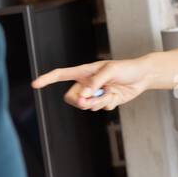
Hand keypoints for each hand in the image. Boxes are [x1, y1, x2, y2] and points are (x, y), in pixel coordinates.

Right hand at [31, 56, 150, 110]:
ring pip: (86, 105)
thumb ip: (96, 82)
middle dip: (79, 101)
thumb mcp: (110, 71)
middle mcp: (87, 83)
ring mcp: (95, 94)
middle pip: (71, 97)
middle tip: (89, 100)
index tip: (35, 84)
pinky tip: (116, 95)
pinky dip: (108, 104)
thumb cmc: (126, 68)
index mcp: (84, 71)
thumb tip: (84, 95)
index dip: (47, 79)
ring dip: (97, 102)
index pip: (62, 75)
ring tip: (109, 93)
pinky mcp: (105, 101)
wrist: (142, 76)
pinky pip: (100, 108)